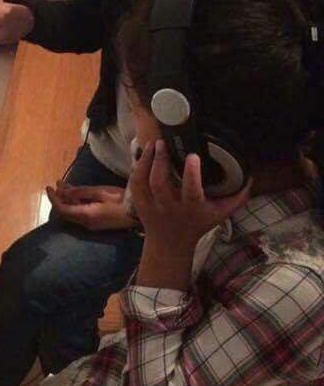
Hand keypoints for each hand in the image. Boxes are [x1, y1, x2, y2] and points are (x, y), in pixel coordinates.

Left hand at [46, 181, 136, 230]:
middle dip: (59, 197)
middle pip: (66, 212)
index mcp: (86, 215)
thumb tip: (65, 191)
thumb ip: (82, 192)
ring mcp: (91, 224)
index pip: (63, 209)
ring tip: (64, 184)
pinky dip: (75, 202)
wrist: (138, 214)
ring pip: (73, 212)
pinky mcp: (96, 222)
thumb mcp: (101, 192)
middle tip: (58, 183)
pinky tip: (76, 192)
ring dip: (67, 199)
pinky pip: (80, 213)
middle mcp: (86, 222)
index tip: (49, 186)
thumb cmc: (122, 200)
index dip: (54, 198)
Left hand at [130, 140, 250, 245]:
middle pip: (160, 184)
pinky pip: (135, 183)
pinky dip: (138, 167)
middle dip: (161, 162)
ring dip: (146, 161)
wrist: (171, 243)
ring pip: (143, 182)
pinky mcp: (139, 203)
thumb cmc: (198, 224)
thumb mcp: (220, 214)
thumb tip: (250, 177)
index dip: (191, 174)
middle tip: (163, 143)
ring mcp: (152, 206)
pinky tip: (145, 153)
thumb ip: (236, 198)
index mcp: (191, 209)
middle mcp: (169, 207)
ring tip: (153, 145)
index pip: (191, 191)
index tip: (192, 156)